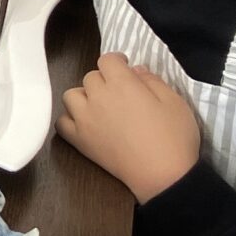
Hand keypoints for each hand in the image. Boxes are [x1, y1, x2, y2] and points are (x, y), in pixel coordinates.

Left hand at [59, 52, 201, 200]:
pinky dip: (70, 118)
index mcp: (122, 84)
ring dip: (84, 96)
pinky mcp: (79, 140)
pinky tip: (86, 123)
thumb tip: (135, 69)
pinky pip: (61, 122)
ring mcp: (85, 119)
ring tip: (100, 106)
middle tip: (120, 91)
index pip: (107, 60)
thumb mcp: (174, 101)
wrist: (162, 175)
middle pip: (90, 77)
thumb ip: (152, 80)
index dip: (117, 61)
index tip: (125, 68)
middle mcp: (98, 98)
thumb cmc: (173, 137)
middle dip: (104, 79)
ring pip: (71, 95)